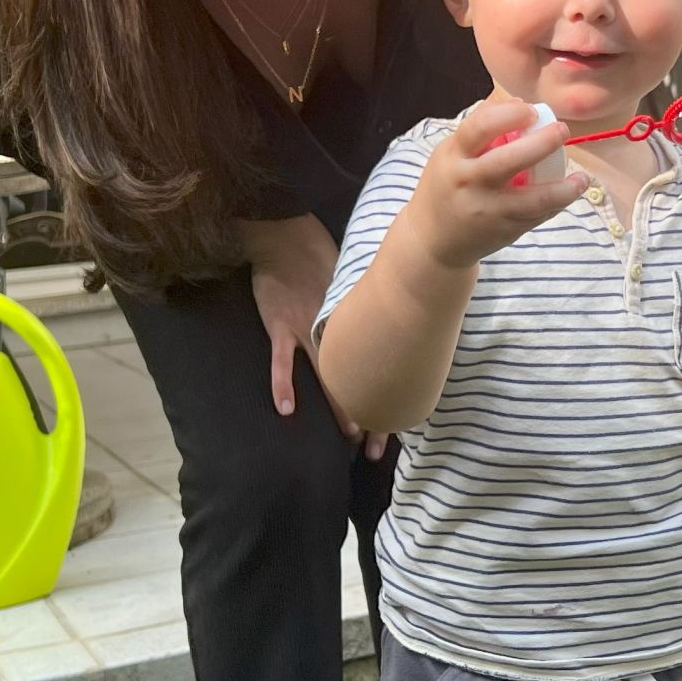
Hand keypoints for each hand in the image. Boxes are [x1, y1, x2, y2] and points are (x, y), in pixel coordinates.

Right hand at [244, 217, 384, 455]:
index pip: (377, 364)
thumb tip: (393, 320)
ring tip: (351, 436)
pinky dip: (284, 385)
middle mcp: (336, 330)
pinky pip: (281, 361)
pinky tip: (287, 410)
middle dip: (369, 413)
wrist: (286, 236)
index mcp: (355, 319)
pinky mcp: (279, 326)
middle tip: (379, 444)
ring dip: (339, 407)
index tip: (402, 420)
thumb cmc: (320, 254)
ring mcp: (305, 330)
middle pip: (356, 379)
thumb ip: (368, 305)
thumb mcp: (355, 281)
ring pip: (326, 377)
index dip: (388, 393)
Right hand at [406, 100, 587, 270]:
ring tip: (581, 178)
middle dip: (542, 143)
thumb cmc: (448, 185)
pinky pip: (536, 216)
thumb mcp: (451, 153)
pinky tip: (570, 192)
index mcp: (454, 156)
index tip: (531, 109)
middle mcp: (469, 182)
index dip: (508, 114)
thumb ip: (481, 131)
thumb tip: (522, 105)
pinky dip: (557, 204)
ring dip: (562, 188)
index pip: (479, 127)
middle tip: (562, 131)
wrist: (433, 238)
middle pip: (508, 160)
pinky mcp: (503, 230)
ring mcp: (487, 209)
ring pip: (532, 199)